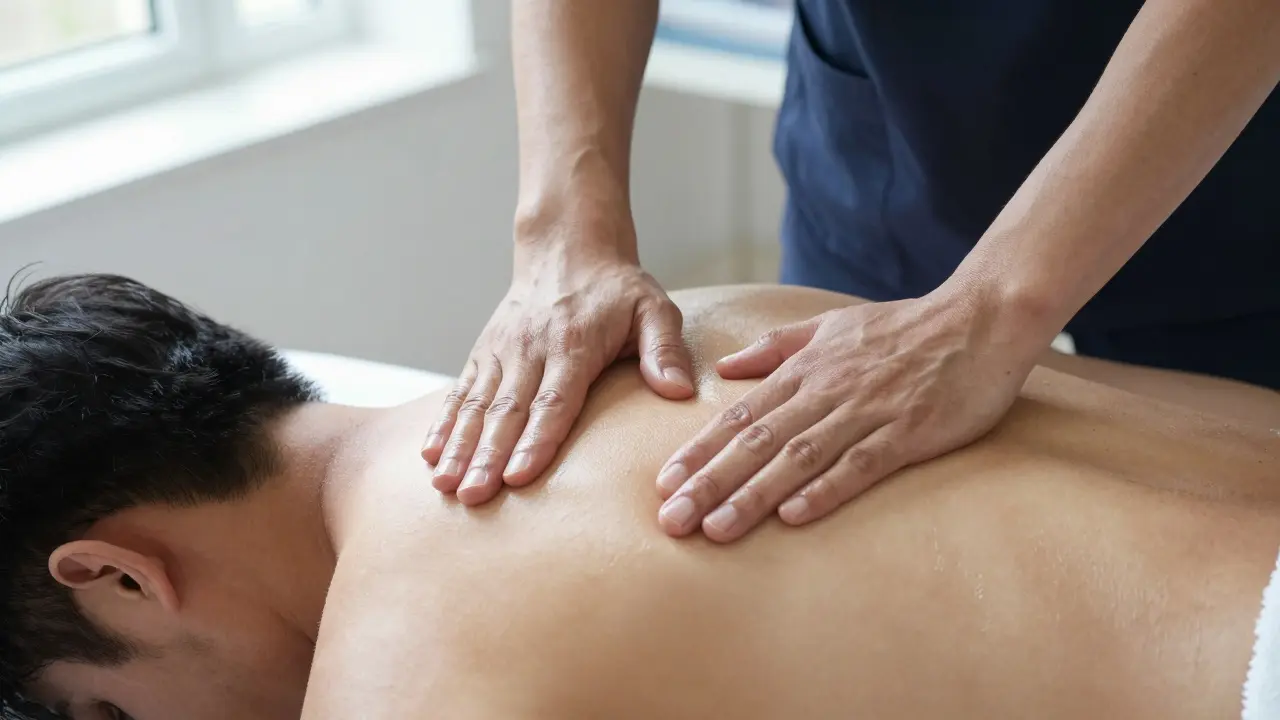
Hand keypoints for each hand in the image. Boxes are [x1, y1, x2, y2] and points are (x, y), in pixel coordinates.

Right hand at [424, 241, 693, 504]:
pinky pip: (460, 392)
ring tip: (446, 487)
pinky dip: (444, 425)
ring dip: (460, 448)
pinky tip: (430, 457)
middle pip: (507, 412)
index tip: (518, 476)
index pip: (553, 402)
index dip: (535, 441)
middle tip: (473, 496)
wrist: (568, 249)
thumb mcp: (654, 308)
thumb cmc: (617, 289)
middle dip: (487, 457)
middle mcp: (530, 350)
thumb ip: (664, 350)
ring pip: (476, 406)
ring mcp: (502, 352)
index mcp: (572, 345)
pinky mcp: (484, 353)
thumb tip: (680, 390)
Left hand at [654, 289, 1043, 541]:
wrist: (981, 317)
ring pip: (799, 458)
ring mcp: (867, 411)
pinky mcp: (908, 431)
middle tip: (672, 519)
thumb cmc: (904, 326)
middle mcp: (827, 391)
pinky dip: (826, 489)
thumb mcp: (831, 325)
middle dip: (710, 482)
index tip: (664, 482)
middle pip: (757, 442)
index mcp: (806, 369)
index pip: (741, 415)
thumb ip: (776, 347)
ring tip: (717, 529)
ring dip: (754, 495)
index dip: (701, 450)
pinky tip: (795, 516)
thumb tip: (726, 368)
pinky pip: (860, 464)